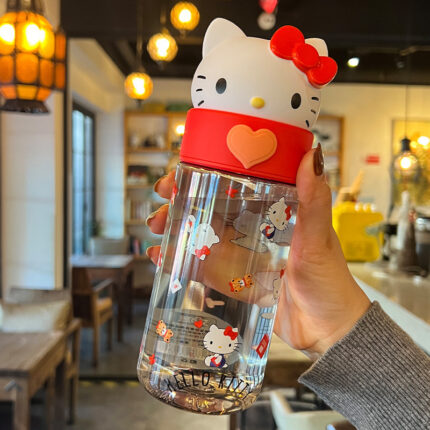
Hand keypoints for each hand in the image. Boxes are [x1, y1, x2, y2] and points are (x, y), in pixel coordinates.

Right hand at [147, 147, 369, 356]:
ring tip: (156, 230)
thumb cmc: (329, 281)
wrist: (327, 330)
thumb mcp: (319, 238)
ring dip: (174, 227)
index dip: (204, 173)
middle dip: (180, 201)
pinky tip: (160, 257)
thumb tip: (312, 153)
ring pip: (199, 233)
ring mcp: (239, 253)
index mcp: (271, 209)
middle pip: (208, 205)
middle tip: (161, 203)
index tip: (181, 173)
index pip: (233, 182)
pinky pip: (200, 265)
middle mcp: (252, 227)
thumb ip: (314, 200)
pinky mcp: (231, 279)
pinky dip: (178, 259)